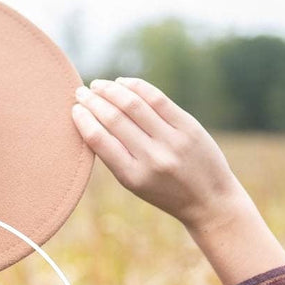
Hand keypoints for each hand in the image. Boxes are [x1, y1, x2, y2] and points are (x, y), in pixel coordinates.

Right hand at [71, 76, 284, 284]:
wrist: (209, 200)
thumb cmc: (165, 191)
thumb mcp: (134, 184)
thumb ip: (114, 155)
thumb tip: (90, 119)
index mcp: (132, 176)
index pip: (99, 140)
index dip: (83, 120)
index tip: (75, 109)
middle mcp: (152, 158)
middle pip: (114, 119)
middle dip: (93, 101)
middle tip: (81, 92)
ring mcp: (172, 141)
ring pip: (134, 104)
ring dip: (111, 90)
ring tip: (98, 85)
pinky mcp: (189, 127)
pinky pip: (157, 99)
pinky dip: (136, 87)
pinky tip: (123, 83)